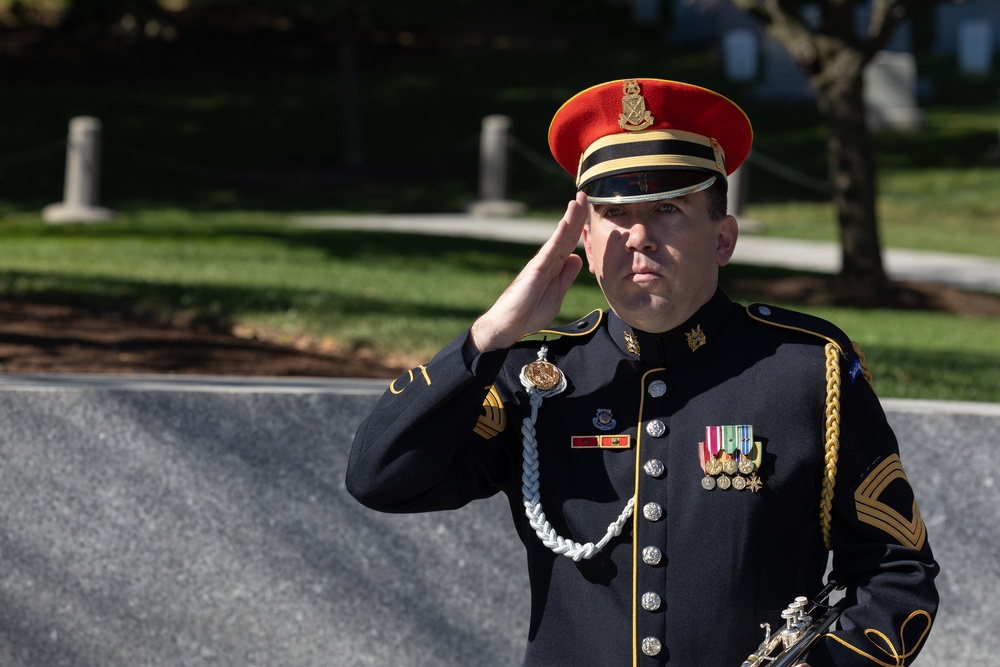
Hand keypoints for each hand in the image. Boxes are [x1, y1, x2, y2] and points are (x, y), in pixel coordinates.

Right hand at [468, 191, 586, 353]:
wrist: (509, 324)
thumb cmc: (529, 312)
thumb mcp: (557, 294)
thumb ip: (566, 277)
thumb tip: (576, 258)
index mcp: (554, 267)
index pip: (570, 242)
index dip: (580, 226)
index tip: (588, 209)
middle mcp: (548, 261)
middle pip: (566, 234)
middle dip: (576, 214)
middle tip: (584, 194)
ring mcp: (541, 263)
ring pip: (559, 237)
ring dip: (569, 218)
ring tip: (577, 201)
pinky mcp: (535, 270)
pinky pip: (549, 250)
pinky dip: (558, 236)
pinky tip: (565, 223)